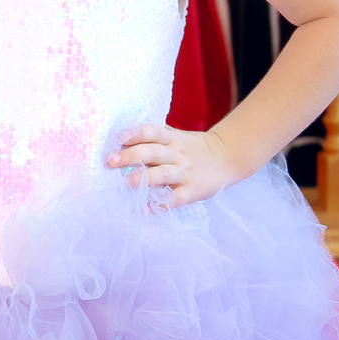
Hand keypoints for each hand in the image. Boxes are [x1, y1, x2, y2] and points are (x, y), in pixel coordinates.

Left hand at [106, 121, 243, 207]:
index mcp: (172, 139)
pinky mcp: (192, 191)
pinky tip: (146, 208)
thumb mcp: (177, 137)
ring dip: (144, 178)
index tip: (119, 138)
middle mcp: (177, 154)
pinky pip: (175, 198)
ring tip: (126, 183)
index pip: (153, 132)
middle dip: (131, 156)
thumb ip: (155, 138)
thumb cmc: (193, 148)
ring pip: (163, 174)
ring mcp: (185, 173)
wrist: (227, 158)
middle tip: (111, 161)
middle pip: (153, 152)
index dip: (136, 133)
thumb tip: (121, 139)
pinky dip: (161, 203)